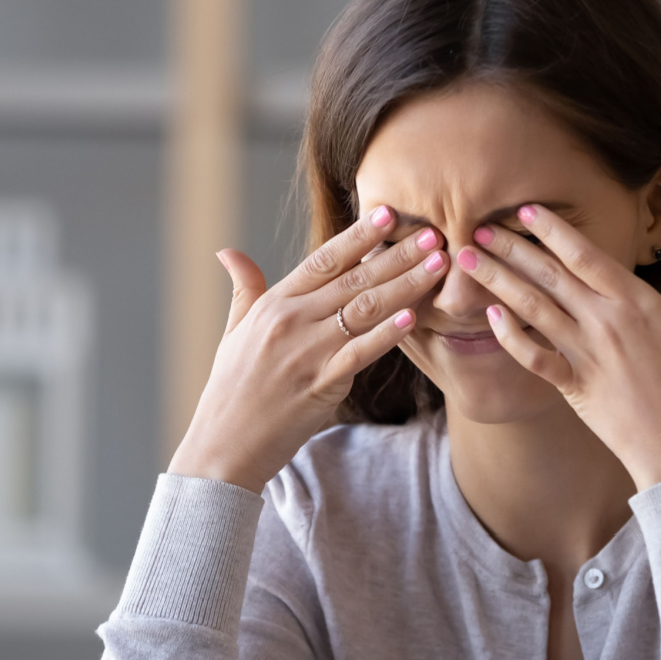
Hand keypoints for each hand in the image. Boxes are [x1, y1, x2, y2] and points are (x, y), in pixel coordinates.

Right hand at [168, 206, 448, 492]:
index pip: (323, 260)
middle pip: (353, 279)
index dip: (359, 235)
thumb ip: (243, 289)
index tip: (390, 214)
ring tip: (437, 266)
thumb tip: (228, 252)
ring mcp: (307, 352)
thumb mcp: (233, 332)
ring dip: (405, 285)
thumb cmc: (231, 389)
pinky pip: (361, 353)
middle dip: (397, 255)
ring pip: (364, 309)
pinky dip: (387, 334)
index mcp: (274, 304)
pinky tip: (413, 317)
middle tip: (434, 234)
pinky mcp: (321, 384)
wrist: (223, 445)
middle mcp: (291, 321)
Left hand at [455, 205, 660, 490]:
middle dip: (511, 247)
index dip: (554, 230)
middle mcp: (605, 325)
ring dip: (497, 280)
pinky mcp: (574, 388)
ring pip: (533, 309)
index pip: (587, 256)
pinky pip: (534, 357)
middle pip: (550, 275)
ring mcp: (586, 357)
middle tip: (479, 223)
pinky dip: (510, 336)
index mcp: (639, 305)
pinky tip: (490, 316)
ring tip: (468, 258)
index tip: (525, 209)